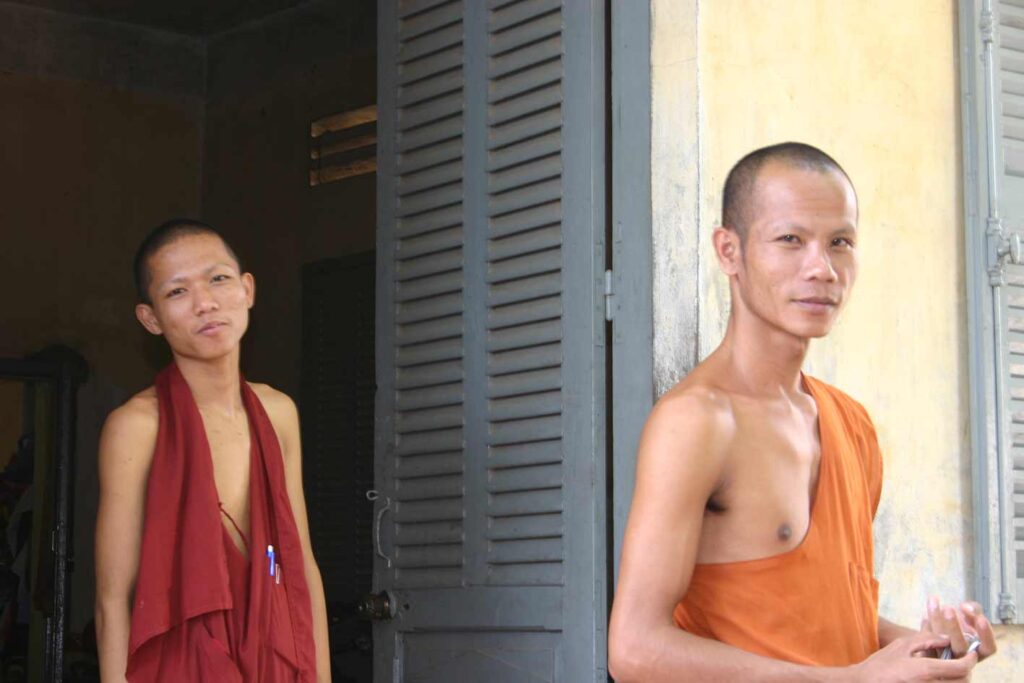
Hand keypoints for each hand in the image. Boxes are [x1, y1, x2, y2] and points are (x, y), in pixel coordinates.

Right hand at [852, 631, 977, 681]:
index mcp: (927, 670)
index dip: (970, 660)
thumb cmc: (881, 664)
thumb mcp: (901, 646)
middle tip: (963, 662)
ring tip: (952, 669)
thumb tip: (946, 637)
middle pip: (963, 682)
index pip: (961, 667)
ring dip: (958, 679)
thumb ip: (926, 639)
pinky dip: (946, 682)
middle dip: (966, 671)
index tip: (971, 653)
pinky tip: (939, 677)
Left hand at [923, 596, 996, 661]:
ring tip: (933, 601)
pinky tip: (925, 615)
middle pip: (960, 647)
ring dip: (936, 621)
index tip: (981, 619)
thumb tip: (966, 608)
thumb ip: (973, 610)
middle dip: (954, 627)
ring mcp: (945, 660)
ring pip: (940, 644)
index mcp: (978, 651)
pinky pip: (925, 642)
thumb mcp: (970, 618)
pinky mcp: (928, 658)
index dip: (986, 635)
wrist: (935, 640)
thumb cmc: (959, 627)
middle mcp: (963, 659)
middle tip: (948, 608)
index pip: (988, 649)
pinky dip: (926, 626)